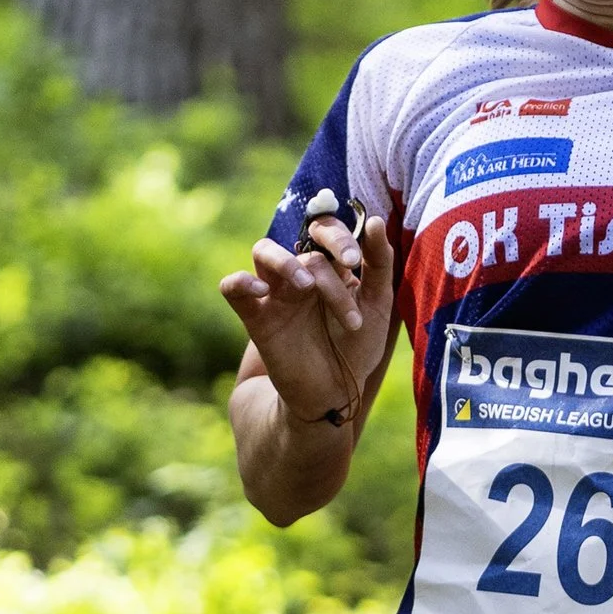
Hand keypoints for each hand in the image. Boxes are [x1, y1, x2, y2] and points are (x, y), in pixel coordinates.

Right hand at [220, 211, 395, 428]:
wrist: (334, 393)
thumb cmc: (357, 349)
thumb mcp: (378, 305)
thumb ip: (379, 264)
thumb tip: (376, 221)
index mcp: (331, 268)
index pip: (327, 230)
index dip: (341, 234)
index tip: (355, 260)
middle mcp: (301, 275)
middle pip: (304, 240)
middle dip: (329, 244)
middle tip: (348, 263)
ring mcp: (276, 293)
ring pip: (264, 251)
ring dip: (286, 261)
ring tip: (307, 287)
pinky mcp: (255, 317)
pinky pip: (233, 287)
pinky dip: (241, 281)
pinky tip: (262, 290)